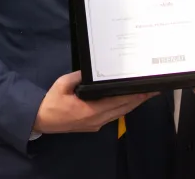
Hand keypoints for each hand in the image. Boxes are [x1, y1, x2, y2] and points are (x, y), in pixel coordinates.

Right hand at [33, 71, 156, 133]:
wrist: (41, 120)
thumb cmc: (51, 102)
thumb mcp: (62, 84)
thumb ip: (78, 76)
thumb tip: (90, 70)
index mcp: (90, 110)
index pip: (118, 101)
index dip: (134, 96)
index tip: (146, 89)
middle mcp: (96, 119)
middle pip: (123, 108)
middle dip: (139, 99)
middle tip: (153, 90)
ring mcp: (96, 124)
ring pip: (120, 114)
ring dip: (133, 104)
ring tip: (146, 95)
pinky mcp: (93, 125)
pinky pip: (113, 116)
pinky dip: (123, 108)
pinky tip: (129, 101)